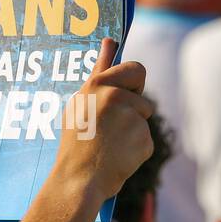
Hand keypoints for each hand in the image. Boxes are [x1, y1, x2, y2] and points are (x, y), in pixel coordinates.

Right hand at [54, 37, 152, 203]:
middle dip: (136, 106)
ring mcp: (132, 119)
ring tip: (109, 145)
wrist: (78, 180)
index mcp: (98, 85)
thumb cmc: (75, 141)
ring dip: (131, 131)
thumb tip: (111, 41)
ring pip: (142, 120)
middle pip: (143, 97)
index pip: (134, 69)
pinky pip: (145, 140)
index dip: (133, 81)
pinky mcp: (145, 140)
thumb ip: (98, 72)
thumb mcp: (80, 103)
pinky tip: (117, 157)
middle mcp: (117, 98)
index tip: (128, 90)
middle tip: (117, 124)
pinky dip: (135, 149)